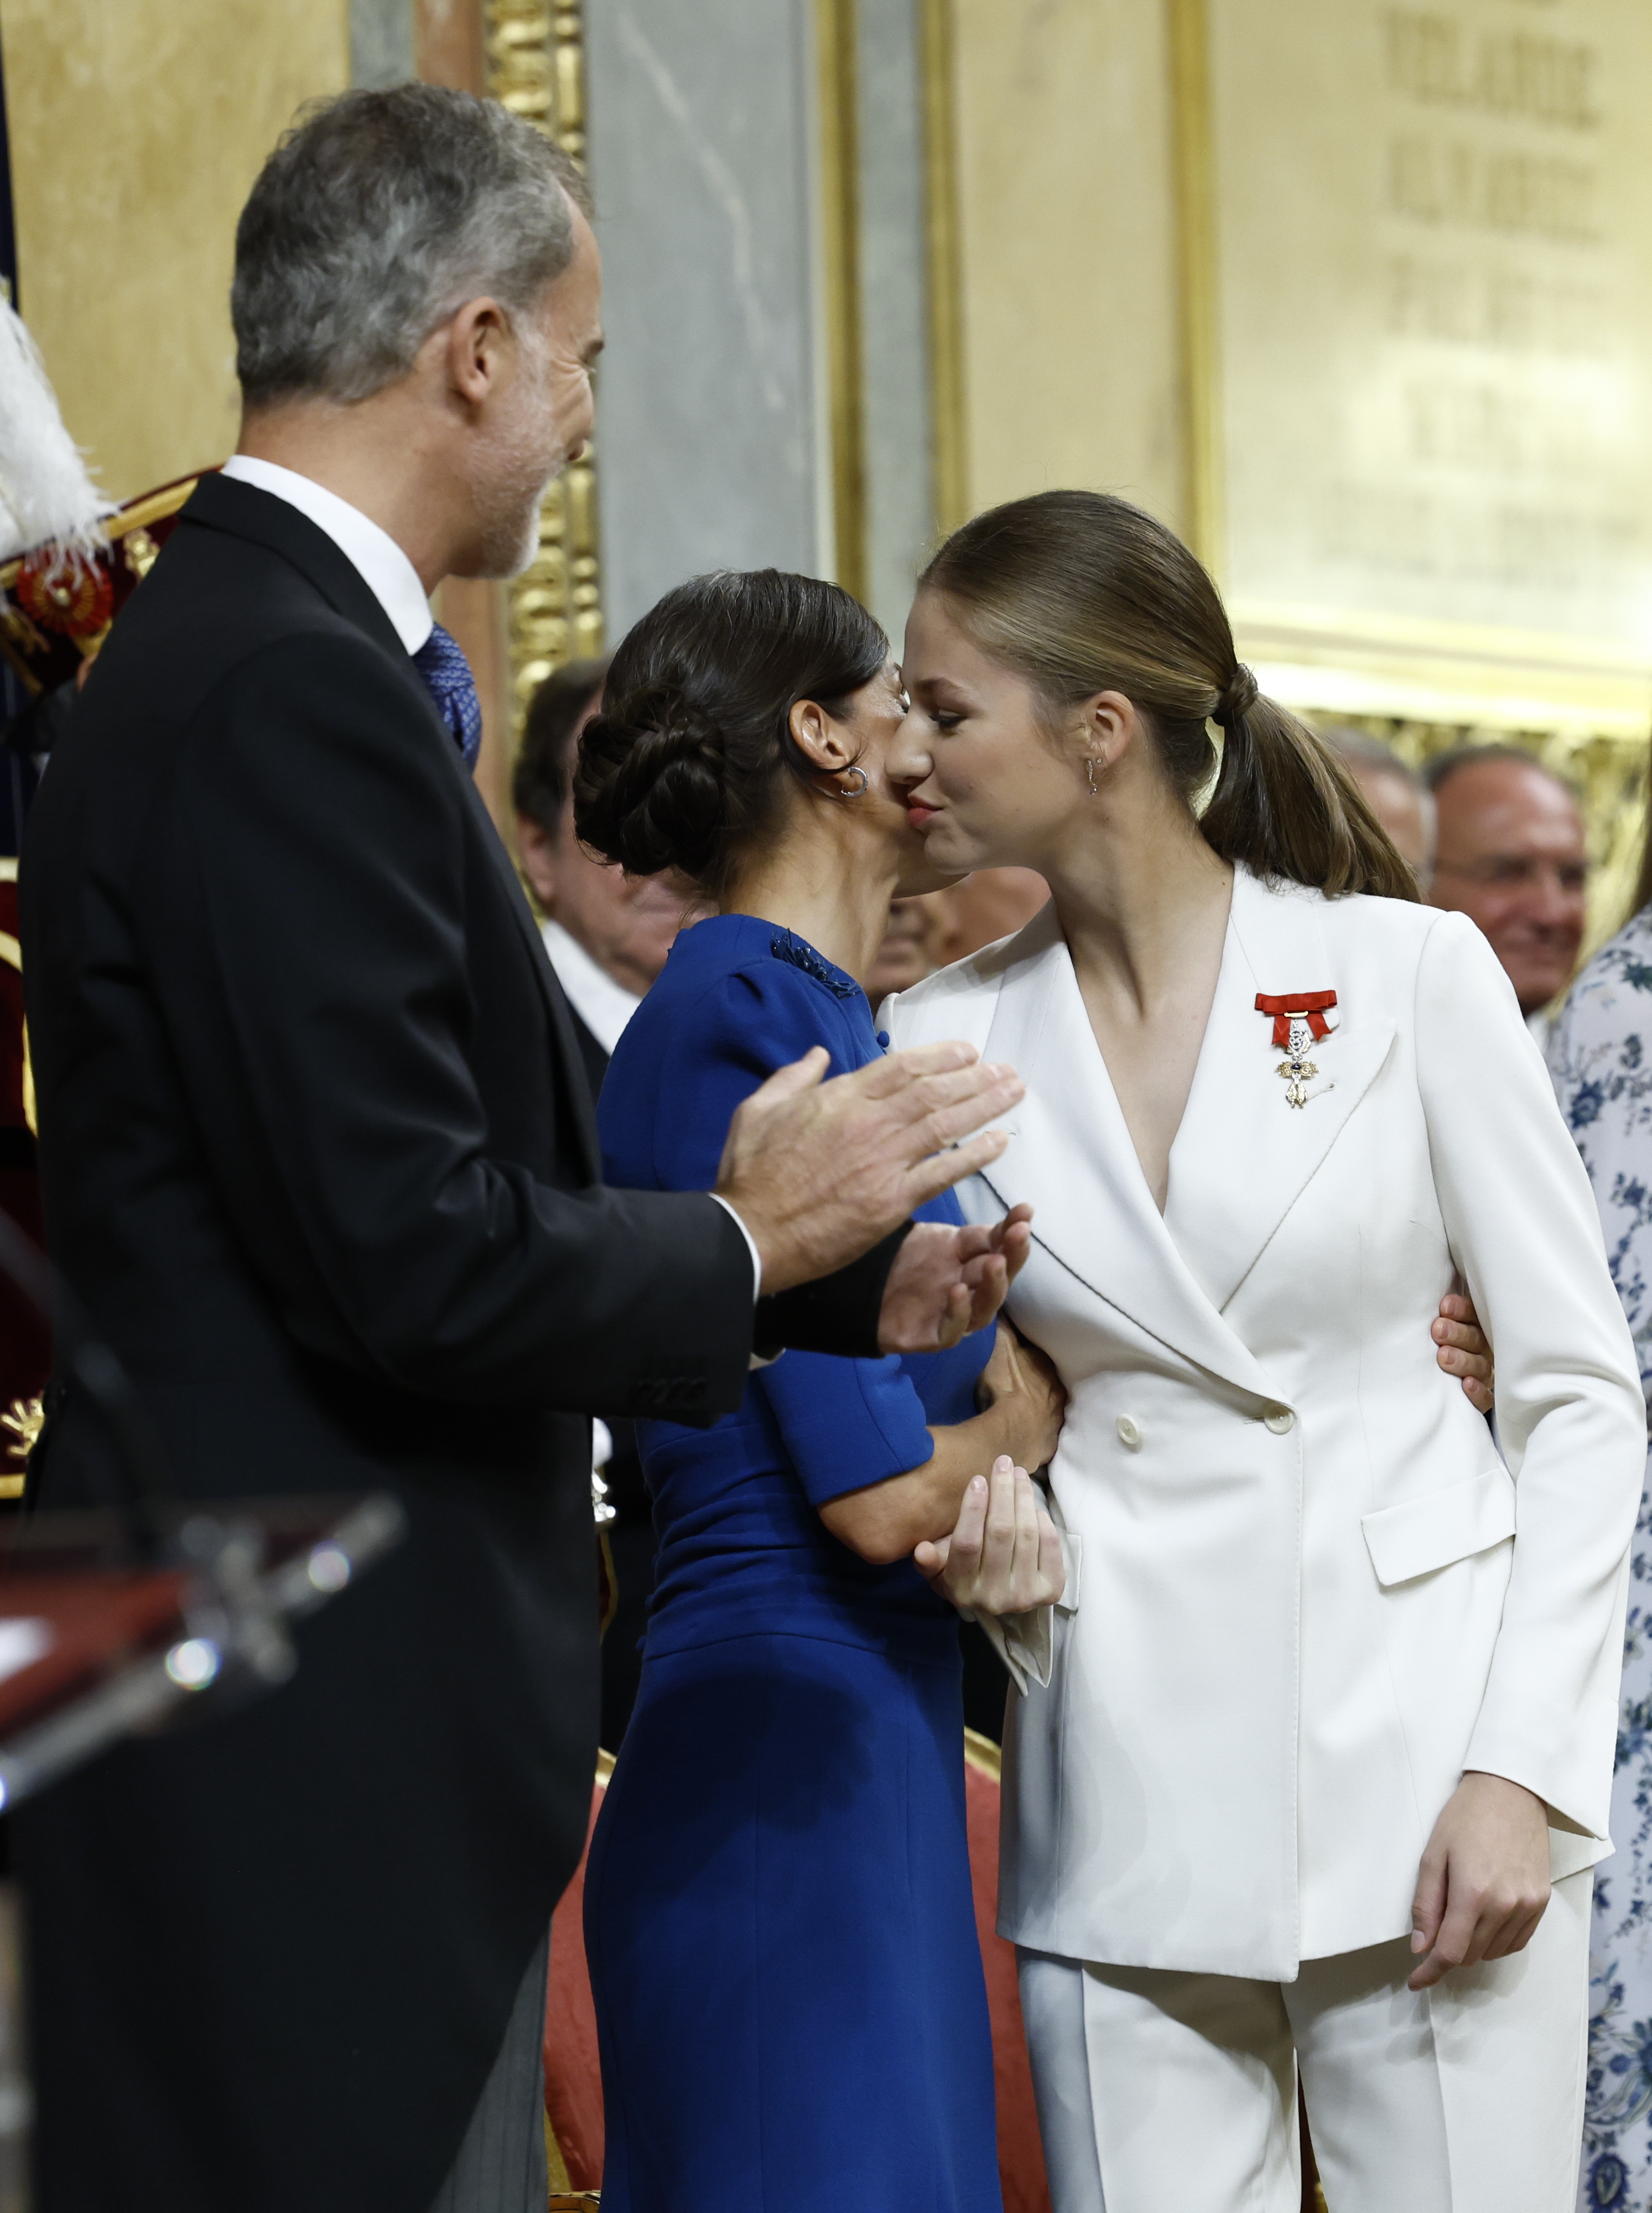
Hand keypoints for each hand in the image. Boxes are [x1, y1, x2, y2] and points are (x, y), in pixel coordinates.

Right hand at [715, 1042, 1023, 1298]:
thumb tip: (817, 1055)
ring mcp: (882, 1163)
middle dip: (975, 1077)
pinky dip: (975, 1156)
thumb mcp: (758, 1110)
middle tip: (1006, 1071)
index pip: (901, 1067)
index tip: (968, 1051)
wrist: (750, 1233)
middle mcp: (868, 1124)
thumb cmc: (749, 1174)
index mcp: (838, 1099)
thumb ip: (792, 1077)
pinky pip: (943, 1173)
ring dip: (985, 1106)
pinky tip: (1000, 1143)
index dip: (940, 1056)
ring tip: (1014, 1093)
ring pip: (946, 1125)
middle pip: (933, 1091)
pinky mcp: (891, 1201)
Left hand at [876, 1206, 1034, 1354]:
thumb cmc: (906, 1262)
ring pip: (984, 1307)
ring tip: (995, 1262)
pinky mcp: (934, 1337)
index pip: (998, 1246)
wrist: (865, 1290)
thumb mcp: (939, 1240)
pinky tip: (958, 1292)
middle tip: (1019, 1234)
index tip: (1025, 1211)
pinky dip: (958, 1313)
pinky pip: (952, 1331)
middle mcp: (971, 1290)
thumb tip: (1015, 1217)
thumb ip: (973, 1236)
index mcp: (973, 1263)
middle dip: (1012, 1256)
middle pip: (999, 1276)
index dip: (1012, 1230)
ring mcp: (955, 1316)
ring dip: (994, 1285)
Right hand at [915, 1455, 1064, 1615]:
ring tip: (1018, 1473)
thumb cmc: (965, 1576)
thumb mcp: (939, 1572)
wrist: (1002, 1606)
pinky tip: (1032, 1504)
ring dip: (1023, 1497)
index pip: (967, 1543)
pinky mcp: (1051, 1590)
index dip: (973, 1508)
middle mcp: (994, 1597)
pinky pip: (1049, 1544)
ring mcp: (1025, 1595)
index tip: (978, 1479)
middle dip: (1003, 1491)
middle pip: (1001, 1533)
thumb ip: (929, 1561)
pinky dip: (1042, 1519)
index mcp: (962, 1590)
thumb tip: (921, 1549)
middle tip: (1003, 1463)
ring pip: (1026, 1534)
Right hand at [976, 1321, 1065, 1471]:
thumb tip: (1006, 1306)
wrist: (1011, 1435)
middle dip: (1040, 1382)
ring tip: (1024, 1409)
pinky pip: (1044, 1436)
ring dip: (1041, 1408)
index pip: (1041, 1356)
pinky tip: (1027, 1435)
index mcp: (1047, 1368)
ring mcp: (1055, 1420)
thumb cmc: (1005, 1390)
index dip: (1031, 1355)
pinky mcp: (1049, 1445)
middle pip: (1049, 1383)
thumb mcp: (1001, 1350)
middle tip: (1024, 1381)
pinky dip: (1037, 1434)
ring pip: (1050, 1409)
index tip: (1022, 1354)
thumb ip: (1005, 1329)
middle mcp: (1057, 1393)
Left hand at [1408, 1770, 1549, 1988]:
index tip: (1416, 1981)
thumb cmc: (1466, 1817)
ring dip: (1472, 1945)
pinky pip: (1517, 1941)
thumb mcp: (1432, 1855)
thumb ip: (1425, 1905)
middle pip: (1471, 1954)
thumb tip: (1421, 1947)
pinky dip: (1497, 1940)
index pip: (1450, 1952)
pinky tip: (1485, 1920)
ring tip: (1461, 1911)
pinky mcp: (1542, 1901)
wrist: (1511, 1792)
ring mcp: (1528, 1905)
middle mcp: (1505, 1905)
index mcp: (1473, 1893)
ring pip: (1494, 1951)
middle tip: (1435, 1928)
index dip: (1430, 1972)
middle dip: (1448, 1951)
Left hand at [1433, 1291, 1493, 1413]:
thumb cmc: (1431, 1343)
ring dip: (1462, 1360)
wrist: (1430, 1384)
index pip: (1473, 1315)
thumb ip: (1434, 1314)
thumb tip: (1412, 1291)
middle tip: (1438, 1331)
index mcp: (1472, 1327)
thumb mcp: (1434, 1325)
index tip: (1444, 1306)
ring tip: (1443, 1356)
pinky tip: (1466, 1384)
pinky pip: (1486, 1397)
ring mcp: (1483, 1373)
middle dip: (1457, 1333)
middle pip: (1476, 1339)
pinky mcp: (1482, 1398)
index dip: (1462, 1309)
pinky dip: (1477, 1391)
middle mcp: (1481, 1349)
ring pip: (1480, 1366)